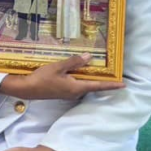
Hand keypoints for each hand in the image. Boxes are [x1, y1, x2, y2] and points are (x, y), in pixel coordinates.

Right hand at [1, 54, 122, 100]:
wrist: (27, 89)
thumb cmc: (42, 78)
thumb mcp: (58, 67)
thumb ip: (74, 62)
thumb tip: (90, 57)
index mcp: (77, 87)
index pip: (98, 86)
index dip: (111, 85)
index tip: (123, 85)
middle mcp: (75, 93)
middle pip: (92, 85)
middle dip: (100, 79)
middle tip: (110, 72)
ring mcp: (68, 93)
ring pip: (83, 85)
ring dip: (88, 78)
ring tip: (94, 69)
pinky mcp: (62, 92)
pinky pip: (75, 85)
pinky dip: (79, 78)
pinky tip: (76, 71)